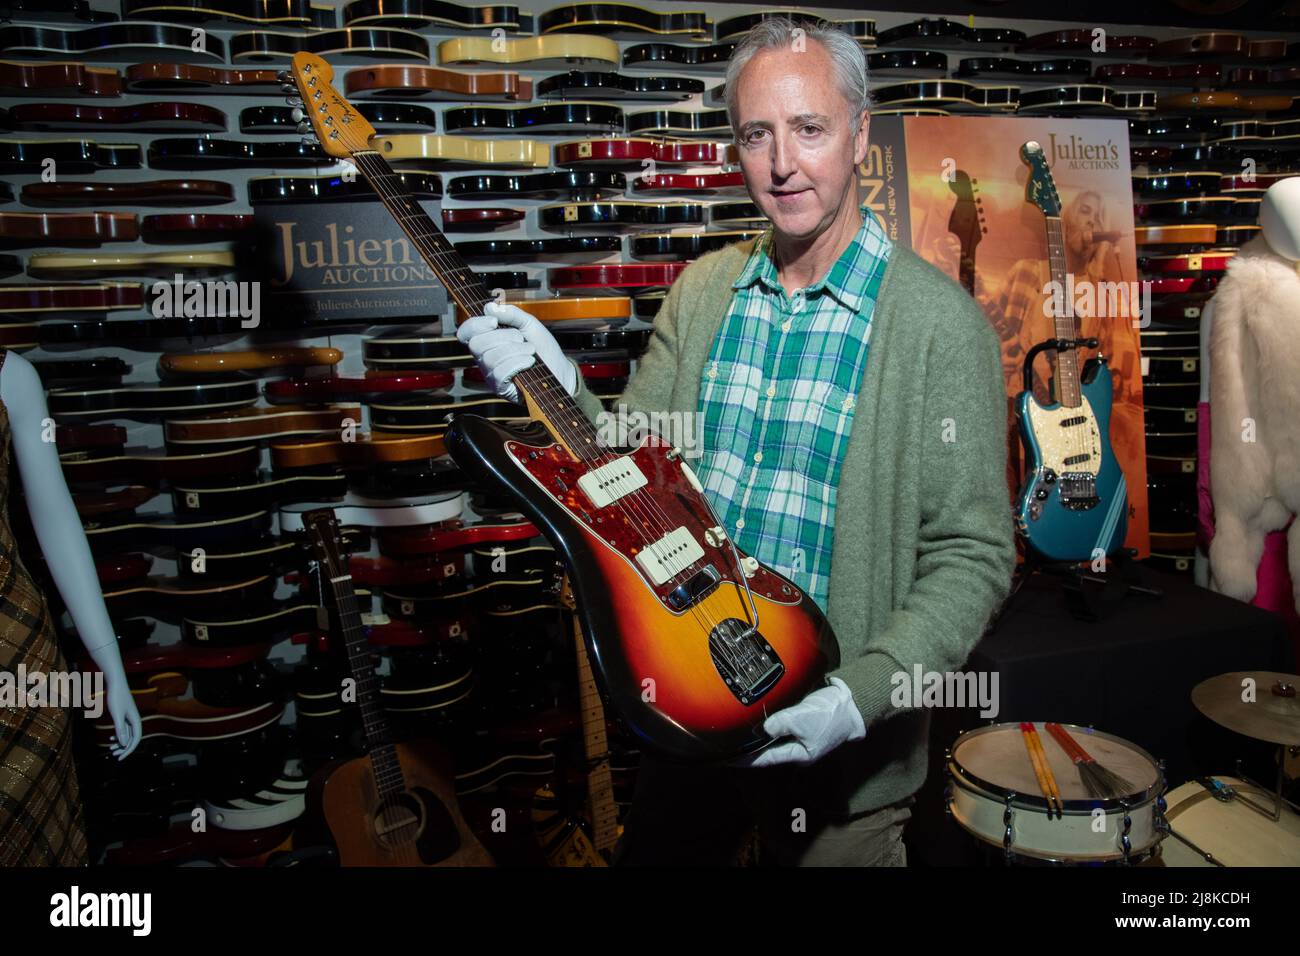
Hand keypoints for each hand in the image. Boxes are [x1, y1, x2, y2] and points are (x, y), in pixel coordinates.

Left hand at [104, 672, 141, 759]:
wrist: (116, 683)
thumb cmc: (117, 698)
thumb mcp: (117, 715)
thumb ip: (120, 729)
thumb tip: (123, 743)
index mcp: (136, 720)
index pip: (135, 739)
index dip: (129, 750)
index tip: (120, 757)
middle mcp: (134, 720)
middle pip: (132, 738)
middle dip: (124, 748)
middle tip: (114, 755)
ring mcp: (129, 718)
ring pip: (127, 734)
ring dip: (120, 742)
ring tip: (110, 749)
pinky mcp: (123, 715)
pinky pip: (123, 729)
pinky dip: (118, 735)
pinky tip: (111, 738)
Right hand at [456, 301, 577, 403]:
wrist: (560, 370)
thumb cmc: (543, 348)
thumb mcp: (528, 323)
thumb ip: (510, 313)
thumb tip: (489, 307)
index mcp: (487, 341)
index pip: (466, 333)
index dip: (475, 324)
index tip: (494, 321)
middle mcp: (484, 359)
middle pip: (476, 344)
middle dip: (502, 337)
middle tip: (521, 338)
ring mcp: (491, 375)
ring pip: (490, 358)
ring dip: (515, 350)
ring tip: (530, 350)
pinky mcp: (501, 388)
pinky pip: (499, 373)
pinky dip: (517, 363)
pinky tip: (529, 362)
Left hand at [734, 677, 865, 767]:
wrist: (853, 701)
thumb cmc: (831, 714)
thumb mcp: (803, 718)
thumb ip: (781, 723)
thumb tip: (762, 728)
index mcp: (799, 754)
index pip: (767, 759)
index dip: (746, 759)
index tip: (728, 759)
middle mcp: (798, 748)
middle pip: (768, 750)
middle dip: (750, 747)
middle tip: (728, 744)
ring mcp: (800, 735)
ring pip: (773, 737)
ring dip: (758, 734)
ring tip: (737, 733)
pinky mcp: (801, 721)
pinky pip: (780, 724)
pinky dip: (768, 722)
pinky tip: (756, 718)